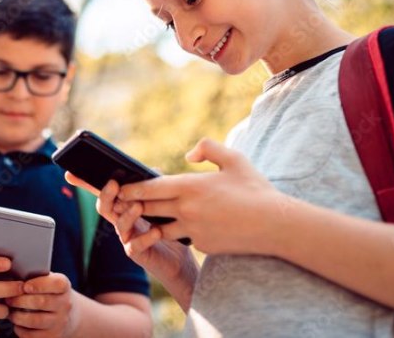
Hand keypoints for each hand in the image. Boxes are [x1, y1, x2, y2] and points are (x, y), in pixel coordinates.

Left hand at [7, 273, 76, 337]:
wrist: (68, 314)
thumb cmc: (49, 293)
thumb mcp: (48, 281)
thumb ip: (34, 277)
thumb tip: (12, 278)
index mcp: (64, 286)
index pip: (57, 284)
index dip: (39, 285)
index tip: (24, 286)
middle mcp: (65, 304)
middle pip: (42, 302)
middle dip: (21, 301)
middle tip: (9, 299)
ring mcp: (60, 322)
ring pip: (36, 320)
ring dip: (18, 317)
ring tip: (10, 313)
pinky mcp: (53, 336)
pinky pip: (33, 336)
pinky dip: (21, 330)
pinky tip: (17, 324)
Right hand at [66, 173, 191, 288]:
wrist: (179, 261)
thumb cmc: (168, 229)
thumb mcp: (163, 205)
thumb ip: (155, 188)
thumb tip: (153, 170)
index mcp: (123, 207)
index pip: (102, 193)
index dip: (85, 184)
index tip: (70, 173)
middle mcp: (121, 222)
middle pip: (105, 207)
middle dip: (106, 195)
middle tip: (114, 184)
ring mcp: (127, 238)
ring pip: (119, 224)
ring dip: (127, 214)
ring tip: (139, 206)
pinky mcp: (137, 254)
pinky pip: (135, 246)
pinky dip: (146, 238)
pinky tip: (157, 232)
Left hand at [117, 138, 285, 255]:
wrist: (276, 225)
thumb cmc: (255, 189)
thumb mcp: (234, 159)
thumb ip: (208, 148)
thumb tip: (187, 155)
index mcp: (191, 186)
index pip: (150, 188)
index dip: (131, 188)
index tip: (118, 187)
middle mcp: (187, 209)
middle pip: (150, 208)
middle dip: (132, 205)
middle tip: (118, 202)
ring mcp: (194, 230)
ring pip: (162, 227)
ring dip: (151, 223)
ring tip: (139, 218)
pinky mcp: (203, 245)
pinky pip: (184, 237)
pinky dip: (179, 232)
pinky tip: (176, 228)